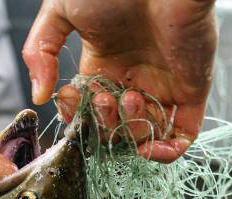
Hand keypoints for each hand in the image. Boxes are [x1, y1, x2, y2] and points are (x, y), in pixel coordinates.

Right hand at [23, 0, 216, 161]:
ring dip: (131, 132)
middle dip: (104, 123)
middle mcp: (133, 76)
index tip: (71, 103)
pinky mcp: (192, 88)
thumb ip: (39, 52)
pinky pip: (183, 134)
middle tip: (104, 100)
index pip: (88, 107)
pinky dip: (167, 151)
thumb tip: (39, 96)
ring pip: (145, 133)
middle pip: (115, 126)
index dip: (78, 115)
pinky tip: (147, 146)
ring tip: (129, 101)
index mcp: (103, 61)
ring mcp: (164, 84)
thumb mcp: (58, 10)